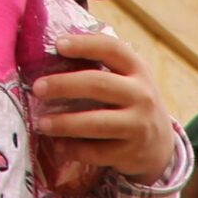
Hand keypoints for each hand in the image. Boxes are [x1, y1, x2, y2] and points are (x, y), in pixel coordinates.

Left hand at [32, 32, 176, 186]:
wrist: (160, 144)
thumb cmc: (130, 103)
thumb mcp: (127, 79)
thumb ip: (100, 65)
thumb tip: (47, 52)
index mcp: (137, 70)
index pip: (112, 49)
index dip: (85, 44)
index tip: (58, 45)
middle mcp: (142, 95)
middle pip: (98, 84)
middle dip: (63, 85)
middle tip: (37, 88)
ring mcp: (139, 125)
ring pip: (96, 123)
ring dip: (65, 123)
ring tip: (41, 123)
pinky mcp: (131, 152)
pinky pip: (97, 152)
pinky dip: (74, 149)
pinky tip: (58, 146)